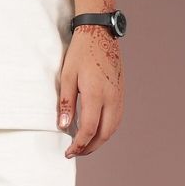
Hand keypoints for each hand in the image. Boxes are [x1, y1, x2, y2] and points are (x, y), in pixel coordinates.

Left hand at [57, 26, 124, 156]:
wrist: (100, 33)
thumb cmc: (81, 52)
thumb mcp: (67, 76)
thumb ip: (65, 103)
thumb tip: (63, 126)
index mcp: (96, 94)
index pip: (88, 129)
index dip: (78, 145)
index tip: (69, 152)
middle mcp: (111, 98)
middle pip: (104, 134)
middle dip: (90, 147)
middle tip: (76, 152)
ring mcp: (119, 96)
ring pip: (113, 128)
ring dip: (100, 140)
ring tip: (85, 145)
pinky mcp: (121, 93)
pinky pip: (117, 118)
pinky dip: (107, 130)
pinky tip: (96, 130)